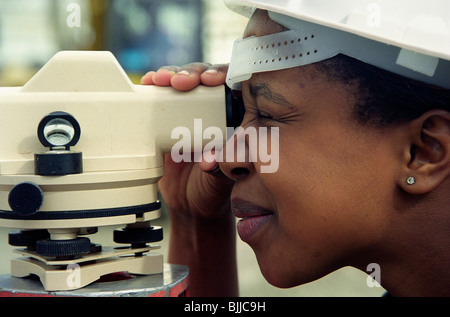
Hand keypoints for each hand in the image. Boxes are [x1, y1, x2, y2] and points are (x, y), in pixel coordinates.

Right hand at [141, 63, 233, 218]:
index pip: (234, 86)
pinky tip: (149, 83)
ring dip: (173, 75)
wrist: (190, 205)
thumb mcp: (220, 180)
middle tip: (182, 82)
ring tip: (162, 80)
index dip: (223, 76)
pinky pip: (163, 99)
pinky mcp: (169, 120)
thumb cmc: (213, 191)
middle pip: (206, 79)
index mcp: (236, 120)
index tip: (211, 80)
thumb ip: (219, 168)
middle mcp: (215, 112)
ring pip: (184, 84)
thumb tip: (207, 159)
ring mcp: (191, 114)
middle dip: (194, 74)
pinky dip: (156, 89)